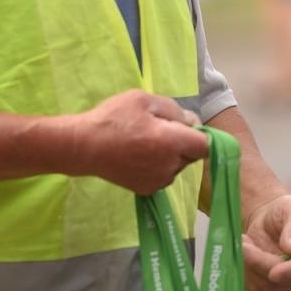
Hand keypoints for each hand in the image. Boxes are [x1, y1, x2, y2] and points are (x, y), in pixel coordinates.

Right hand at [66, 91, 209, 195]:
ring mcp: (159, 181)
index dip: (200, 134)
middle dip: (183, 142)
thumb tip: (192, 122)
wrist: (84, 147)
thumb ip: (174, 110)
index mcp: (173, 142)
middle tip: (158, 128)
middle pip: (191, 155)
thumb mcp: (144, 100)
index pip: (206, 145)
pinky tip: (139, 154)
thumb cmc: (114, 118)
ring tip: (145, 141)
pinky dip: (158, 165)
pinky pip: (163, 175)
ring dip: (170, 154)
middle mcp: (170, 166)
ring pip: (177, 165)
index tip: (185, 126)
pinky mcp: (147, 190)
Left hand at [240, 193, 290, 290]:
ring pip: (268, 285)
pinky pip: (256, 286)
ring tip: (244, 241)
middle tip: (244, 244)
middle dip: (262, 262)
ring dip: (251, 264)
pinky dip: (246, 270)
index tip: (275, 271)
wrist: (268, 220)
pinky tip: (244, 252)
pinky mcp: (271, 287)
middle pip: (287, 278)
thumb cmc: (285, 211)